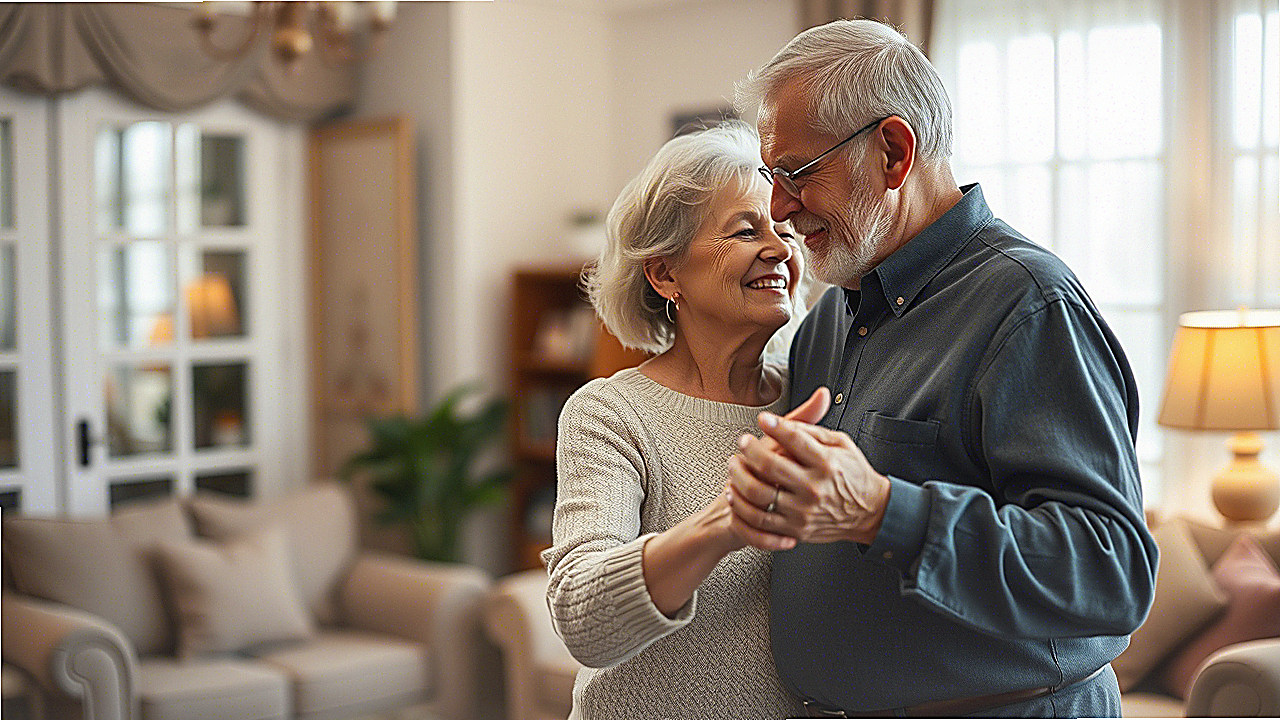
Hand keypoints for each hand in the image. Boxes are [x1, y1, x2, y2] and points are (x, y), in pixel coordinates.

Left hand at [727, 404, 890, 547]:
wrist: (870, 513)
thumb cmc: (854, 476)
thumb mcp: (842, 444)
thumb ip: (813, 430)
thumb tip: (785, 421)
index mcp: (826, 463)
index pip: (793, 440)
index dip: (773, 426)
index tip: (762, 419)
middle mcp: (813, 488)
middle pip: (769, 465)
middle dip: (749, 449)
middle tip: (744, 441)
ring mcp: (802, 511)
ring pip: (758, 493)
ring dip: (739, 476)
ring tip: (735, 464)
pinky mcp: (795, 529)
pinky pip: (759, 521)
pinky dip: (742, 506)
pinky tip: (736, 492)